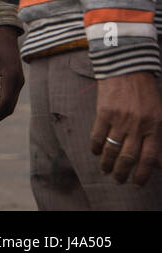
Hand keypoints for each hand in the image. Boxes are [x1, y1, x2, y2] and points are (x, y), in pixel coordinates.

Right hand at [90, 71, 161, 185]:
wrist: (127, 69)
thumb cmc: (145, 93)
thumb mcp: (159, 114)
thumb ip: (158, 136)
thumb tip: (156, 162)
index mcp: (155, 126)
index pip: (149, 158)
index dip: (143, 174)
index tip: (137, 183)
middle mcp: (138, 125)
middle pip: (129, 157)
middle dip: (122, 173)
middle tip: (118, 180)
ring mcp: (120, 119)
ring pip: (112, 149)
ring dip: (107, 163)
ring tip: (105, 170)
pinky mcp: (104, 112)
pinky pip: (98, 135)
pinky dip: (96, 147)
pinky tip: (95, 152)